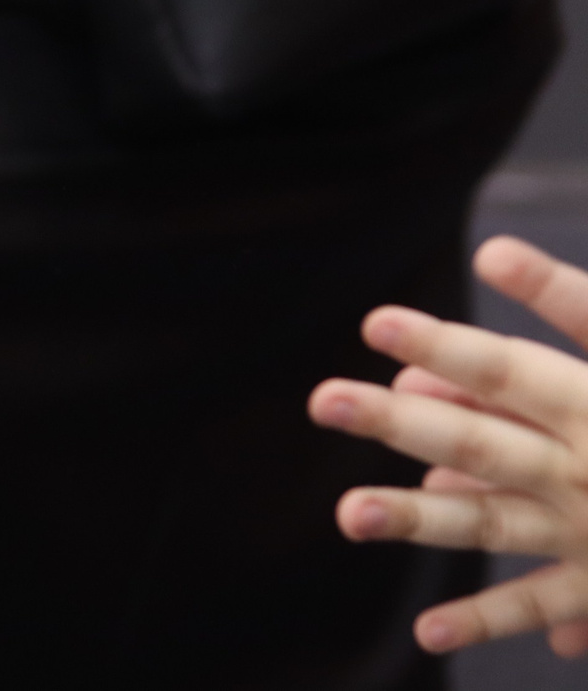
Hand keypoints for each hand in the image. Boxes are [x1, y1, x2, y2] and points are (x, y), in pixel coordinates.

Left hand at [311, 236, 587, 655]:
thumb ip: (576, 308)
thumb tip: (493, 257)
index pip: (514, 369)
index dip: (449, 344)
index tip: (376, 322)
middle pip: (483, 441)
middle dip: (404, 422)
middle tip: (325, 401)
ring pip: (493, 522)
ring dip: (420, 518)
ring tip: (349, 514)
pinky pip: (539, 601)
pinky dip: (488, 617)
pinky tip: (428, 629)